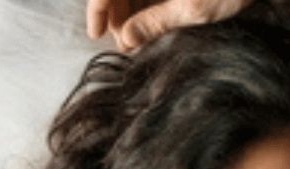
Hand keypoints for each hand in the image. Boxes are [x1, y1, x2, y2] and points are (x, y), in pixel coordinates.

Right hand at [86, 0, 254, 50]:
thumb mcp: (193, 9)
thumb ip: (156, 22)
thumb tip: (127, 39)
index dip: (98, 8)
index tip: (95, 32)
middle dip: (118, 13)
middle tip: (125, 43)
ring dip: (131, 10)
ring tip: (138, 38)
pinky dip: (147, 3)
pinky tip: (151, 23)